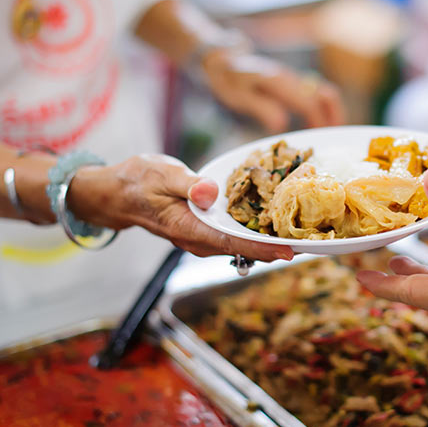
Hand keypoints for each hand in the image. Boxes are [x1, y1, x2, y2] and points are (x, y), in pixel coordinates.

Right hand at [68, 154, 293, 260]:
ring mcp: (200, 238)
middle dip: (274, 249)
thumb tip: (209, 193)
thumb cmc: (138, 179)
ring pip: (239, 245)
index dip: (261, 248)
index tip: (288, 252)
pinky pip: (233, 237)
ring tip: (300, 236)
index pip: (230, 243)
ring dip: (267, 243)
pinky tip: (273, 225)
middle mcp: (196, 239)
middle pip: (242, 250)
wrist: (117, 193)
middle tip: (310, 244)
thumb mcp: (161, 173)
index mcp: (187, 228)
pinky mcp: (203, 232)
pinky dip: (254, 234)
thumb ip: (187, 184)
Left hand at [203, 50, 344, 132]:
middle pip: (325, 95)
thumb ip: (262, 108)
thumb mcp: (240, 96)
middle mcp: (292, 78)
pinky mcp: (292, 82)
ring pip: (323, 93)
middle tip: (334, 138)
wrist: (223, 59)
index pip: (309, 103)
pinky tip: (315, 123)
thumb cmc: (229, 79)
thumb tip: (282, 126)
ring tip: (329, 132)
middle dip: (334, 117)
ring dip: (331, 112)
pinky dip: (322, 108)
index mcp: (280, 82)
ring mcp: (293, 78)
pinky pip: (315, 94)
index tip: (318, 138)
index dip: (317, 122)